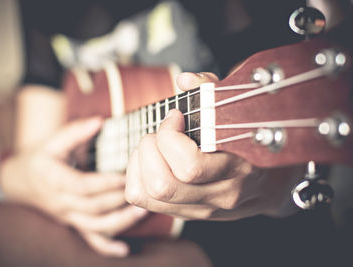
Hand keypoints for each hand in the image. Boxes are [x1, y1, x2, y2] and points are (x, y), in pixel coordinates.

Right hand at [0, 117, 146, 256]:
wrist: (22, 181)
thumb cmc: (41, 158)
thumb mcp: (53, 141)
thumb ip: (75, 132)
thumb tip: (99, 121)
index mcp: (54, 180)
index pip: (81, 186)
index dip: (104, 183)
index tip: (125, 175)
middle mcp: (61, 202)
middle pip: (92, 207)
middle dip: (118, 200)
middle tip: (141, 190)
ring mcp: (68, 216)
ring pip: (94, 226)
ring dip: (120, 222)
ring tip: (142, 212)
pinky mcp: (73, 223)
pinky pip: (89, 239)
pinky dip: (107, 247)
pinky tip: (124, 250)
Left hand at [125, 72, 302, 220]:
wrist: (272, 185)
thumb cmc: (253, 143)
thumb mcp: (242, 112)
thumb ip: (214, 90)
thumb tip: (185, 80)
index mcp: (238, 169)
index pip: (189, 166)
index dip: (170, 136)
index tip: (175, 117)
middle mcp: (219, 196)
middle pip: (162, 185)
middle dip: (150, 150)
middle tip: (160, 133)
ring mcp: (201, 209)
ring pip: (149, 195)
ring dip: (141, 163)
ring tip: (155, 146)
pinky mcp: (185, 213)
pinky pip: (143, 199)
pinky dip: (137, 176)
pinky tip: (152, 160)